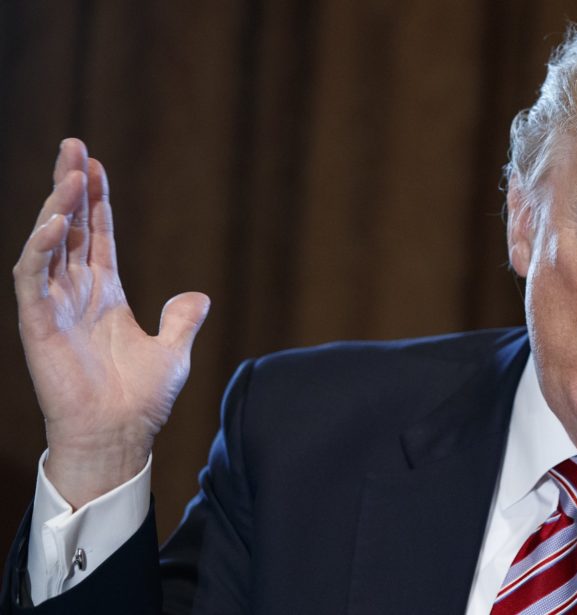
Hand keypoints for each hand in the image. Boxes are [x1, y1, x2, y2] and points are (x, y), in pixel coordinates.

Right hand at [12, 139, 209, 508]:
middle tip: (73, 146)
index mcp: (105, 295)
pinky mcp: (39, 325)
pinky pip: (33, 279)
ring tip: (70, 173)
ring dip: (56, 208)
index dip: (96, 201)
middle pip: (68, 228)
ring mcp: (56, 307)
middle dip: (70, 187)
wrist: (121, 435)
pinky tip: (53, 223)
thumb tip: (198, 295)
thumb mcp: (173, 350)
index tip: (94, 164)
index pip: (96, 236)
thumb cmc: (140, 399)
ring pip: (48, 245)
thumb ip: (182, 319)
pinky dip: (40, 249)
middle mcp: (76, 294)